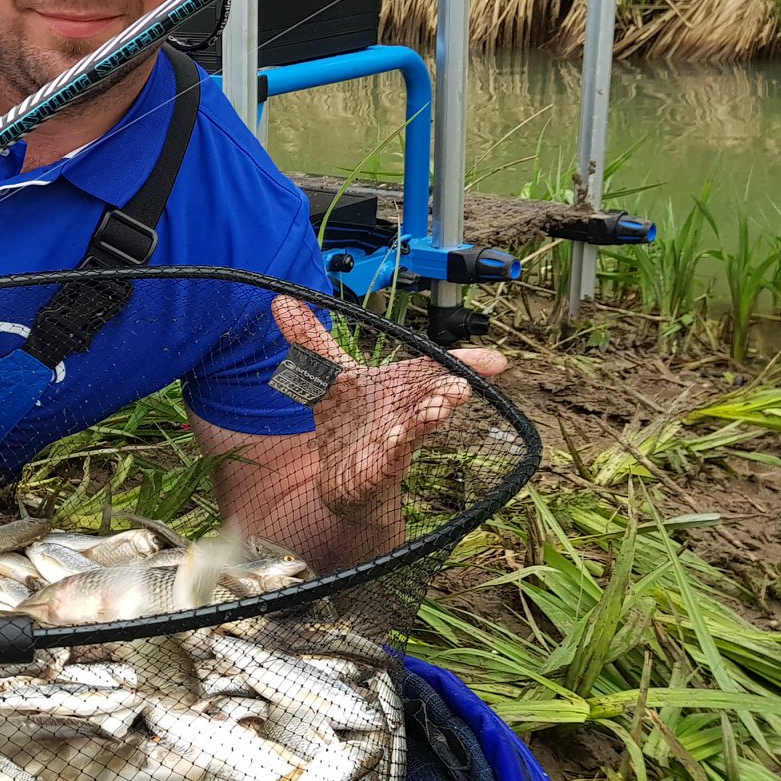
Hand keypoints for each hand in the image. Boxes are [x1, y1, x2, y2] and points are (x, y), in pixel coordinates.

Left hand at [271, 295, 506, 523]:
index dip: (466, 363)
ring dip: (429, 418)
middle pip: (434, 398)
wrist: (344, 480)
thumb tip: (281, 300)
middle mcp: (405, 414)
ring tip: (442, 406)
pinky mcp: (379, 472)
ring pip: (417, 431)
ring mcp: (394, 445)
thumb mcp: (329, 379)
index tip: (499, 362)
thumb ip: (311, 342)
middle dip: (449, 388)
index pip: (435, 370)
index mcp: (402, 389)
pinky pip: (392, 460)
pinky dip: (395, 450)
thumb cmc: (351, 424)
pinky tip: (396, 439)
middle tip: (461, 383)